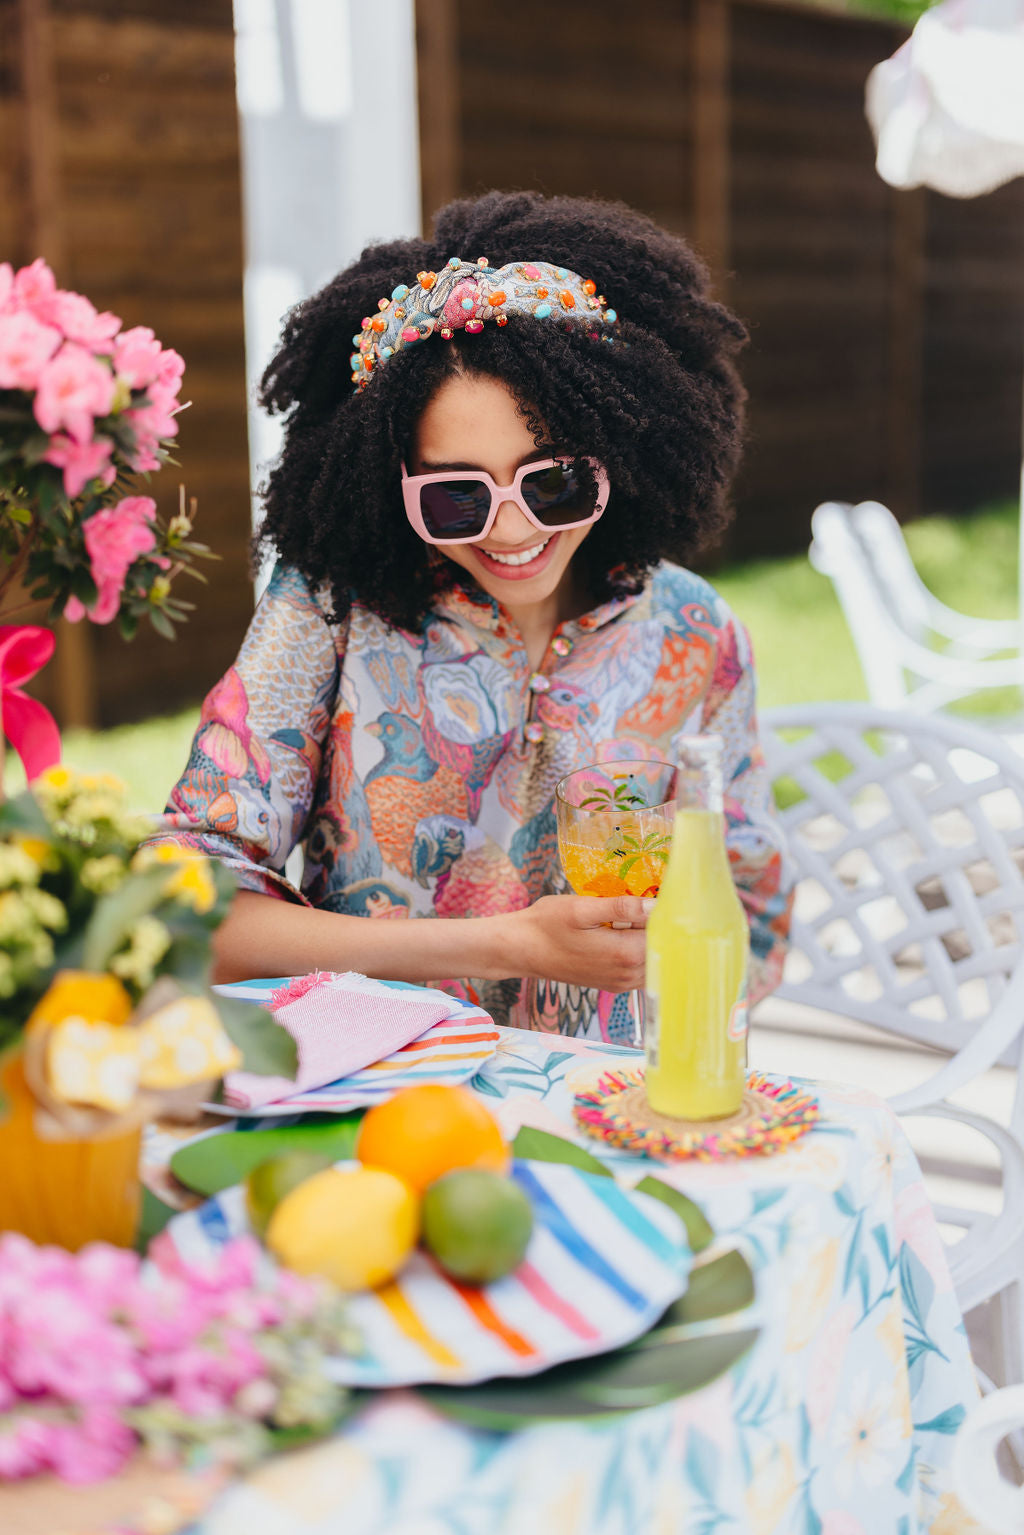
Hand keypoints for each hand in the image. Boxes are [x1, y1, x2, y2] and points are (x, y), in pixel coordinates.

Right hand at [505, 893, 653, 992]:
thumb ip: (622, 908)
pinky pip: (641, 968)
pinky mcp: (613, 983)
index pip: (667, 934)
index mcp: (624, 954)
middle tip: (653, 897)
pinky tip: (627, 931)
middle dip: (662, 924)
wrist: (521, 949)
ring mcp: (620, 982)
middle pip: (664, 948)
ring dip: (651, 937)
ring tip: (638, 914)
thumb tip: (656, 905)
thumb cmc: (546, 925)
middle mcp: (627, 974)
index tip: (666, 892)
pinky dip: (641, 950)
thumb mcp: (582, 908)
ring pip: (654, 959)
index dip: (669, 913)